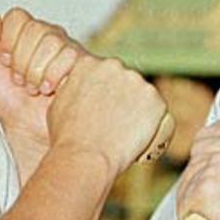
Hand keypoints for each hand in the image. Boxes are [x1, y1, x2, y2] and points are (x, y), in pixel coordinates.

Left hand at [0, 7, 82, 146]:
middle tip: (20, 79)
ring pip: (51, 41)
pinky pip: (68, 56)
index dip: (7, 40)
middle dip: (21, 60)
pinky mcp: (81, 63)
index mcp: (24, 35)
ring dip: (36, 71)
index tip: (5, 62)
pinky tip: (49, 89)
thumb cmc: (10, 102)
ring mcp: (66, 48)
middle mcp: (47, 37)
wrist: (28, 129)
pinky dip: (52, 76)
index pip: (17, 17)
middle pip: (34, 27)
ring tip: (34, 87)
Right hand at [46, 54, 168, 177]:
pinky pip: (161, 117)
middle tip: (115, 127)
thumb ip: (74, 91)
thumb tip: (81, 93)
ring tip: (124, 139)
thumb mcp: (58, 104)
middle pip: (125, 84)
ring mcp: (138, 82)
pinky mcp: (156, 101)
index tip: (101, 114)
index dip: (104, 97)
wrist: (84, 156)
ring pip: (143, 99)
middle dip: (123, 103)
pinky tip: (139, 144)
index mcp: (88, 64)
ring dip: (139, 115)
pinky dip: (154, 131)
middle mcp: (114, 66)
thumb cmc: (67, 137)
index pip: (103, 76)